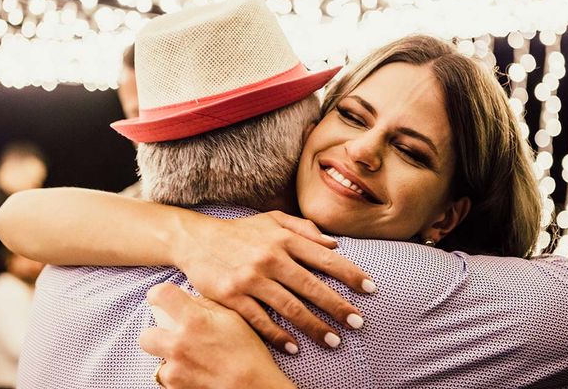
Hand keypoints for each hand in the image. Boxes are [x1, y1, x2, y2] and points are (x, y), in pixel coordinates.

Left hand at [141, 284, 295, 388]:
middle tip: (173, 337)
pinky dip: (177, 377)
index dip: (158, 294)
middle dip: (156, 335)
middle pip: (146, 335)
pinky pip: (167, 379)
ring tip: (191, 359)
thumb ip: (205, 305)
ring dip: (169, 359)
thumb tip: (188, 300)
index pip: (160, 295)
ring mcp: (174, 370)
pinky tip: (196, 373)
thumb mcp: (233, 317)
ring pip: (157, 361)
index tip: (162, 299)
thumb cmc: (248, 352)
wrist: (254, 388)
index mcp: (193, 320)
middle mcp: (178, 343)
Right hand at [173, 210, 376, 352]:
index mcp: (283, 239)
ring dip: (314, 326)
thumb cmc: (240, 231)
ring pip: (289, 307)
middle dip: (338, 306)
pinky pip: (260, 320)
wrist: (196, 239)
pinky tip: (294, 347)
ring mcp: (250, 279)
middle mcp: (269, 258)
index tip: (371, 288)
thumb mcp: (272, 220)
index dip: (350, 274)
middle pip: (311, 286)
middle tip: (358, 322)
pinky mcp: (232, 297)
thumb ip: (304, 229)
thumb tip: (334, 244)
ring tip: (334, 341)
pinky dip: (278, 335)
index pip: (324, 257)